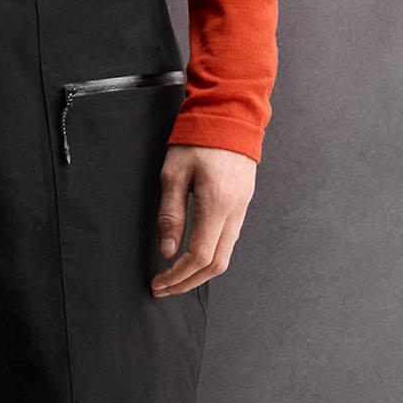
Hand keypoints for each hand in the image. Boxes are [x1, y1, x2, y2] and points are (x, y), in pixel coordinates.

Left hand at [151, 141, 254, 293]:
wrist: (229, 114)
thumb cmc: (198, 139)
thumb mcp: (173, 174)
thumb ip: (170, 215)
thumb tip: (168, 251)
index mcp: (217, 204)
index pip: (199, 256)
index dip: (177, 276)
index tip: (159, 282)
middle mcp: (235, 211)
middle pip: (217, 265)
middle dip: (189, 282)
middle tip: (165, 288)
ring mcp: (243, 208)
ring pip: (225, 255)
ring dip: (200, 272)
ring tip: (175, 277)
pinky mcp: (243, 203)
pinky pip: (229, 239)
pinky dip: (210, 256)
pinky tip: (192, 255)